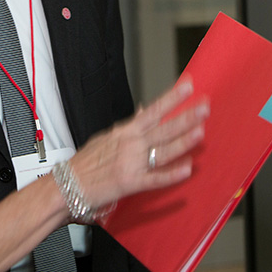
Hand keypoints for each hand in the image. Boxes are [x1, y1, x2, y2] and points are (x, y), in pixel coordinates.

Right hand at [65, 80, 207, 219]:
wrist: (67, 184)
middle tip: (205, 107)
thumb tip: (146, 109)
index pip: (153, 111)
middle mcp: (130, 145)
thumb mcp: (107, 137)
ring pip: (163, 151)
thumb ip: (130, 126)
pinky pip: (155, 179)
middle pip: (163, 128)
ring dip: (182, 141)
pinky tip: (186, 169)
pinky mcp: (130, 183)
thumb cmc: (86, 162)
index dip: (171, 98)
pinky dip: (170, 174)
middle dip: (185, 117)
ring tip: (200, 132)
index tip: (188, 86)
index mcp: (125, 132)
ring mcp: (131, 163)